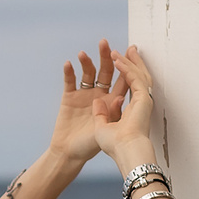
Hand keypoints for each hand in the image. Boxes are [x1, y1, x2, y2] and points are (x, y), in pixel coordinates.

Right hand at [45, 42, 120, 165]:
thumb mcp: (106, 129)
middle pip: (106, 71)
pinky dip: (69, 72)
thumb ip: (112, 113)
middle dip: (107, 56)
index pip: (122, 80)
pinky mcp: (69, 97)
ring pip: (88, 73)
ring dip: (87, 62)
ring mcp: (84, 95)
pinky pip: (70, 81)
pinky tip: (69, 64)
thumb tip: (119, 97)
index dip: (126, 65)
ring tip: (84, 54)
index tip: (129, 50)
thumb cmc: (91, 145)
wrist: (71, 154)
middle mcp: (100, 95)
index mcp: (113, 102)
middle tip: (105, 44)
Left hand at [94, 42, 159, 170]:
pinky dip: (126, 69)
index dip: (125, 72)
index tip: (120, 61)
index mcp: (127, 109)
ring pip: (136, 75)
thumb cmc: (114, 146)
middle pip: (135, 77)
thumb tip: (97, 101)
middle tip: (130, 49)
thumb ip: (100, 113)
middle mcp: (136, 103)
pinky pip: (133, 79)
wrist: (123, 150)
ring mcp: (141, 100)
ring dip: (128, 62)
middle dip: (132, 62)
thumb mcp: (101, 126)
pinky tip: (117, 60)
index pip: (127, 85)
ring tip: (120, 50)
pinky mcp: (143, 98)